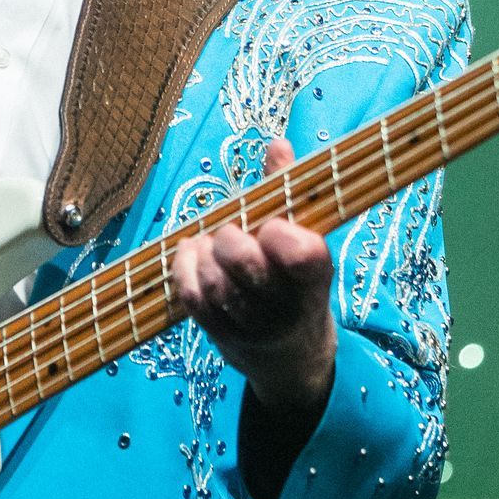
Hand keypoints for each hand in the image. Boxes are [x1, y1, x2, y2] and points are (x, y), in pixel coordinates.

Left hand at [170, 139, 335, 420]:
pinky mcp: (221, 336)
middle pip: (246, 265)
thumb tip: (276, 143)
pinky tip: (190, 253)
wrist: (292, 355)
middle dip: (231, 240)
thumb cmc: (295, 283)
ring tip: (209, 243)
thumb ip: (289, 191)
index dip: (280, 235)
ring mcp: (251, 326)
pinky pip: (193, 299)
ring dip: (204, 254)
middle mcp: (285, 307)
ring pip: (215, 283)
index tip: (272, 226)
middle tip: (230, 232)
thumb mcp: (306, 241)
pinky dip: (184, 270)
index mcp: (315, 278)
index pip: (302, 256)